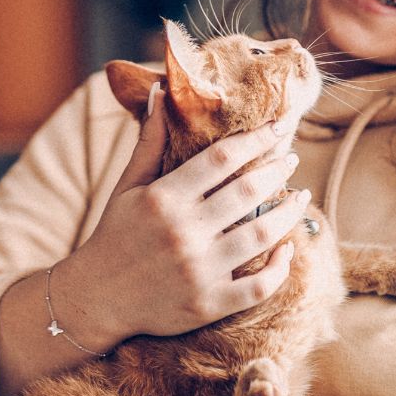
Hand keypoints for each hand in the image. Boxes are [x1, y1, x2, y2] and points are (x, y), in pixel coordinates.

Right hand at [52, 85, 311, 348]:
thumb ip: (149, 142)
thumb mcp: (127, 187)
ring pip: (263, 235)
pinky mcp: (209, 304)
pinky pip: (259, 287)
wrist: (95, 299)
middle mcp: (183, 233)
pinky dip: (280, 267)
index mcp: (164, 199)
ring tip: (300, 197)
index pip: (222, 158)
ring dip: (290, 213)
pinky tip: (287, 250)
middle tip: (292, 160)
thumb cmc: (114, 236)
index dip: (257, 139)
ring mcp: (198, 271)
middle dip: (279, 170)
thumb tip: (160, 90)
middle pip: (249, 192)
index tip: (279, 128)